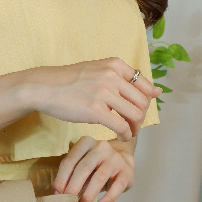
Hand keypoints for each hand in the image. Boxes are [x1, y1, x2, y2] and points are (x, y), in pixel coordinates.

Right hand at [32, 58, 159, 141]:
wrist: (43, 87)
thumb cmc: (69, 81)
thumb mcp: (98, 71)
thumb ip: (125, 79)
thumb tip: (158, 90)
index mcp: (115, 64)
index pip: (144, 84)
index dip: (145, 100)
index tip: (136, 109)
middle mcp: (112, 75)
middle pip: (143, 101)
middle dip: (141, 116)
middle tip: (133, 124)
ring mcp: (104, 93)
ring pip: (135, 114)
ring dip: (136, 127)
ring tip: (128, 131)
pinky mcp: (96, 110)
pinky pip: (121, 126)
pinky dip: (126, 134)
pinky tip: (121, 137)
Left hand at [52, 137, 136, 201]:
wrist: (123, 162)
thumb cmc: (97, 166)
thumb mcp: (83, 166)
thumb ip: (73, 176)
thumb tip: (60, 196)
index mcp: (86, 143)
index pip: (70, 161)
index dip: (61, 178)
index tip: (56, 194)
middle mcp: (101, 147)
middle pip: (83, 168)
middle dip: (73, 187)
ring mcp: (115, 158)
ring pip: (99, 178)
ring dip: (88, 196)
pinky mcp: (127, 171)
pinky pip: (116, 187)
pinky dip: (106, 200)